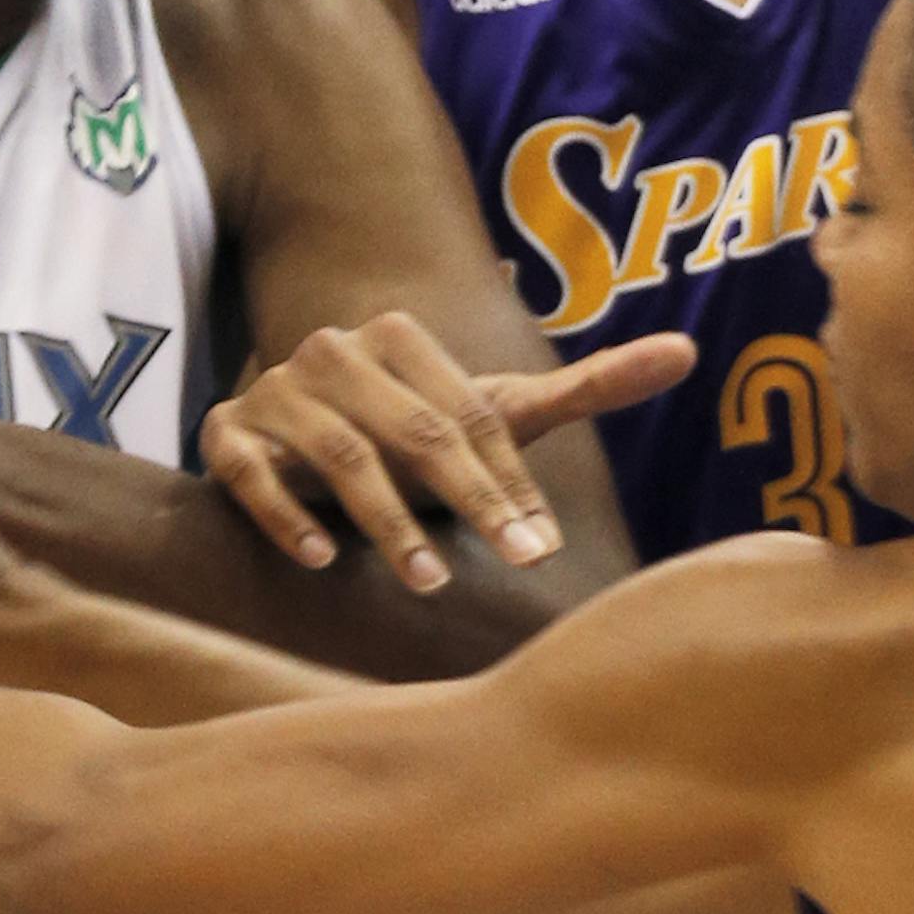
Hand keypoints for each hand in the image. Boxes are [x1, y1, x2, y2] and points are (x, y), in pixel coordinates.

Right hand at [200, 314, 695, 592]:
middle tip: (516, 561)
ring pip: (336, 453)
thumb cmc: (412, 430)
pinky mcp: (225, 433)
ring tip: (430, 578)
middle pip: (410, 430)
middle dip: (467, 499)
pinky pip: (249, 471)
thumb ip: (586, 386)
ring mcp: (274, 391)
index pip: (464, 413)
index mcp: (396, 336)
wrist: (290, 432)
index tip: (541, 548)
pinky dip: (285, 512)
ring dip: (385, 519)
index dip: (507, 480)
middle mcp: (331, 352)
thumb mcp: (494, 409)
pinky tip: (321, 558)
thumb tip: (689, 354)